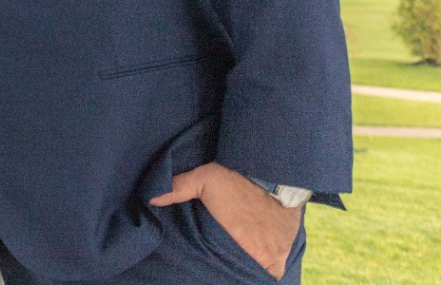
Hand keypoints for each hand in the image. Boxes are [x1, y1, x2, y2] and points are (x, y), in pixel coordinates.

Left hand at [151, 162, 301, 279]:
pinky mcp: (290, 243)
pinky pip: (282, 262)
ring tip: (245, 260)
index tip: (222, 269)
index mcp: (242, 246)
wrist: (275, 167)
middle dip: (242, 271)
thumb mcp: (203, 179)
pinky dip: (273, 261)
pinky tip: (262, 256)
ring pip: (269, 270)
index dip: (231, 275)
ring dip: (258, 265)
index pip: (239, 275)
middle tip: (231, 264)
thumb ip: (177, 190)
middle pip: (253, 274)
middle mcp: (264, 254)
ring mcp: (280, 250)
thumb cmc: (237, 176)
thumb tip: (150, 199)